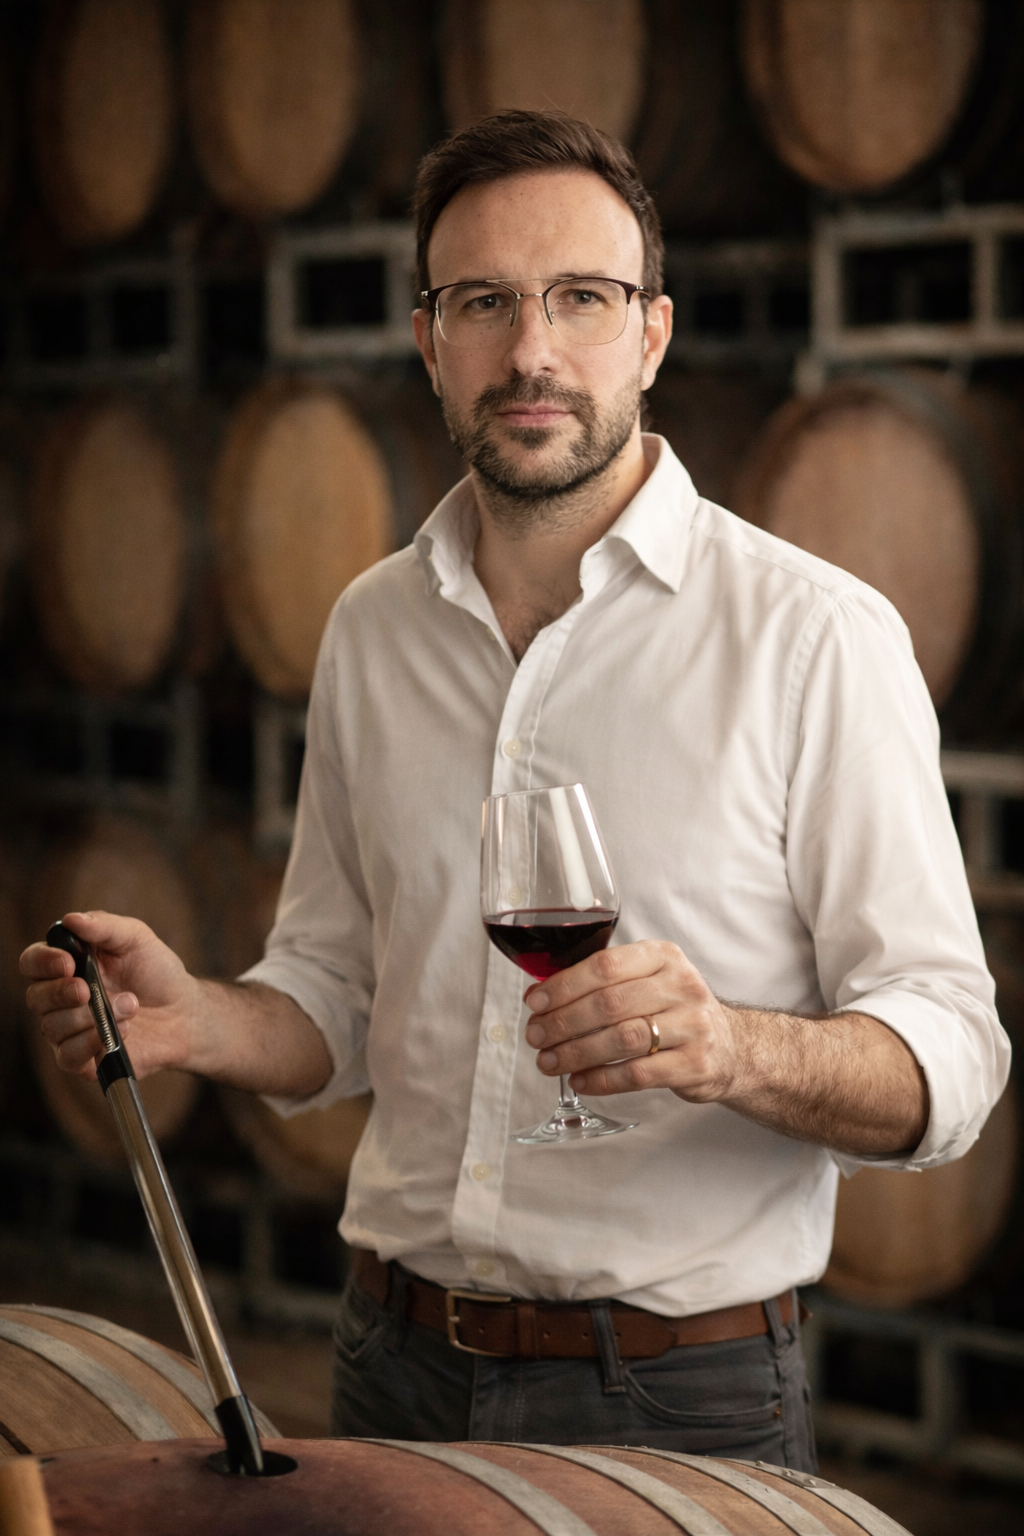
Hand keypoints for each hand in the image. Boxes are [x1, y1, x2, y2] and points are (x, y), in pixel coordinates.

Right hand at [20, 910, 197, 1081]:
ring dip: (91, 1017)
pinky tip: (122, 1031)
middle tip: (88, 990)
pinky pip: (68, 1056)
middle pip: (36, 997)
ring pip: (52, 1027)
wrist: (184, 1010)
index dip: (42, 962)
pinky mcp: (83, 1058)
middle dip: (60, 993)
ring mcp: (69, 1029)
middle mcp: (60, 998)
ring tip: (130, 1005)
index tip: (67, 962)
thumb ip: (104, 927)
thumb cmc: (156, 970)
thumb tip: (71, 919)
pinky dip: (91, 1043)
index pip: (33, 962)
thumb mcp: (135, 938)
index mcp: (67, 964)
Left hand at [523, 940, 742, 1101]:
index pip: (606, 966)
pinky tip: (580, 1081)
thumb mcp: (650, 979)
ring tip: (549, 1062)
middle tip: (535, 1036)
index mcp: (664, 956)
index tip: (534, 1003)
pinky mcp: (695, 1064)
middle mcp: (681, 986)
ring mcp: (692, 1025)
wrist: (731, 1048)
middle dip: (563, 1022)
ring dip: (576, 1052)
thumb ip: (605, 981)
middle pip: (610, 1003)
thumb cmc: (674, 1010)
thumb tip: (541, 996)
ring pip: (622, 1039)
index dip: (564, 985)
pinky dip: (602, 1079)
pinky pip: (638, 1073)